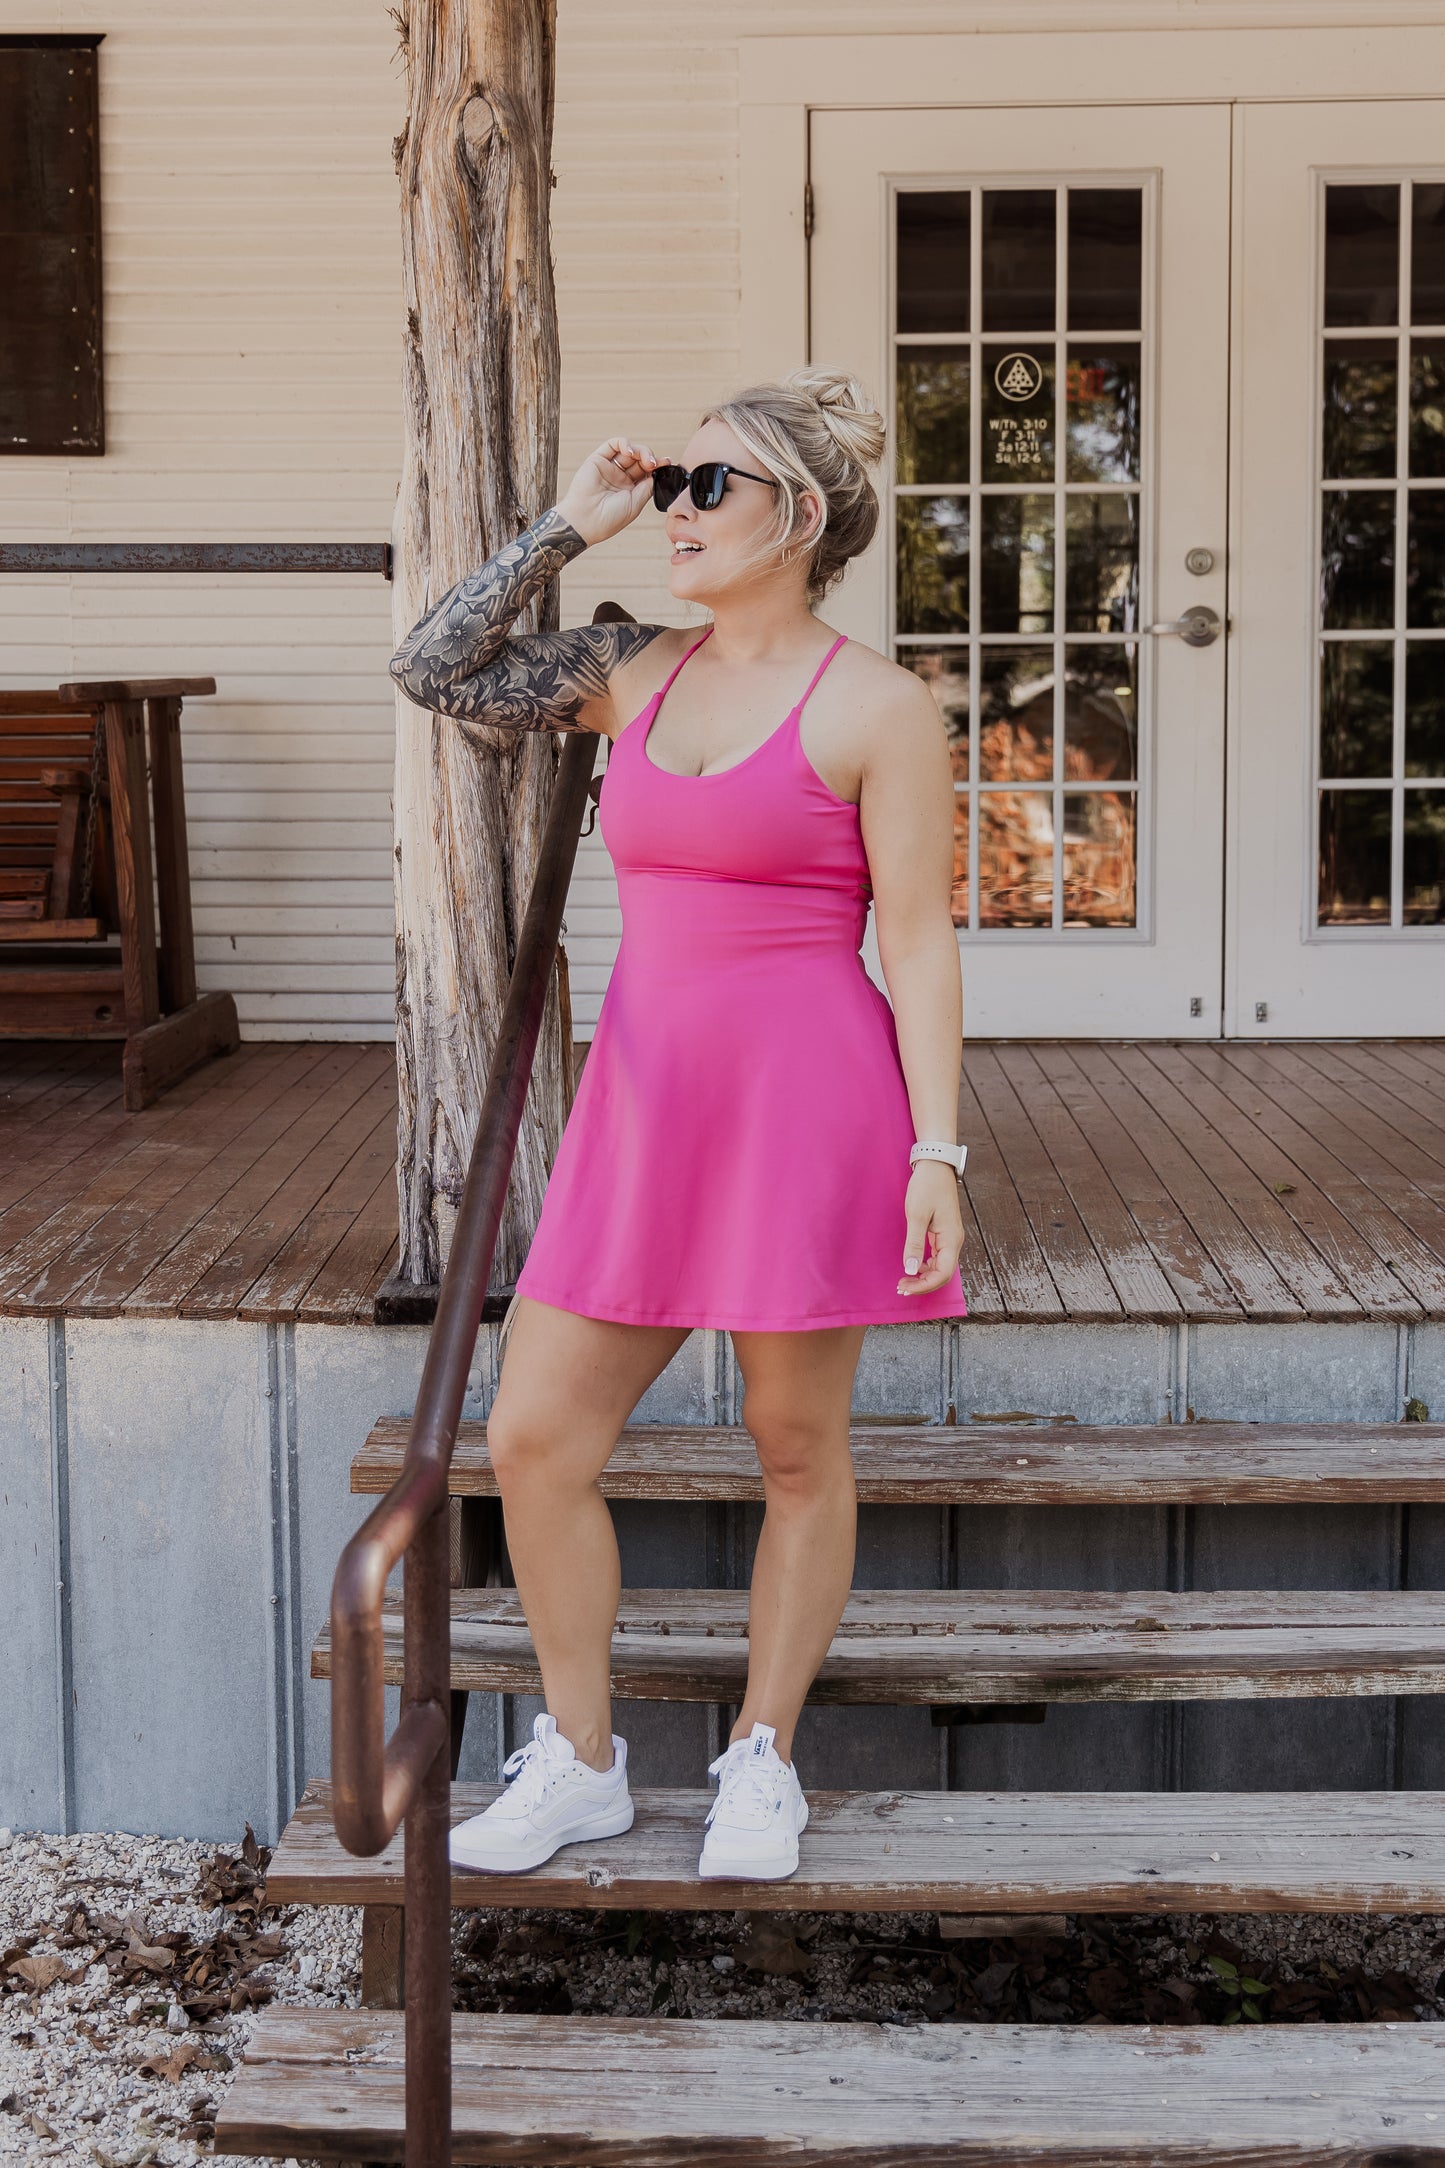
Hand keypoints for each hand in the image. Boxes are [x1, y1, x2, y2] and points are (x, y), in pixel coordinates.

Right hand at [557, 436, 662, 547]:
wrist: (586, 521)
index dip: (657, 466)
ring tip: (645, 460)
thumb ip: (647, 488)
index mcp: (629, 491)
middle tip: (654, 464)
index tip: (667, 463)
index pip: (646, 473)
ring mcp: (609, 468)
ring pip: (629, 451)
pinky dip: (624, 443)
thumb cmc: (609, 519)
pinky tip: (630, 452)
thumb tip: (657, 474)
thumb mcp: (635, 504)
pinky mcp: (598, 459)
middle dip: (650, 458)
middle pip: (639, 460)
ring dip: (640, 451)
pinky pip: (613, 444)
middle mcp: (619, 478)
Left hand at [897, 1161, 964, 1296]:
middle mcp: (954, 1241)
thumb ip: (914, 1244)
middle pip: (942, 1274)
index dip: (924, 1285)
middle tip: (901, 1287)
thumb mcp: (917, 1215)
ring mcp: (949, 1238)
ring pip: (940, 1267)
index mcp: (951, 1239)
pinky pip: (937, 1257)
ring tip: (904, 1280)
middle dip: (923, 1284)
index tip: (905, 1287)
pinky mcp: (943, 1233)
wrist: (935, 1166)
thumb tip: (910, 1269)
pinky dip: (925, 1266)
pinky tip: (913, 1266)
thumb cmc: (927, 1187)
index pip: (943, 1274)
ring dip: (924, 1277)